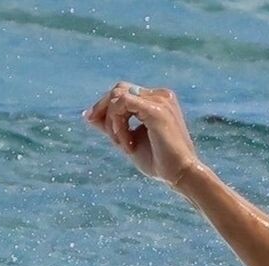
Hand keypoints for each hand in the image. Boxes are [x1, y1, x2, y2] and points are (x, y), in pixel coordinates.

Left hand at [83, 82, 200, 186]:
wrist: (181, 175)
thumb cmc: (159, 162)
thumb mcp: (128, 140)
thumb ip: (111, 126)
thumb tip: (88, 115)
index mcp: (157, 100)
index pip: (123, 92)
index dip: (104, 105)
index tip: (90, 119)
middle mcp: (160, 95)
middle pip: (118, 89)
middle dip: (103, 110)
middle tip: (108, 136)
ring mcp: (160, 100)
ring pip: (118, 96)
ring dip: (112, 122)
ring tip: (123, 145)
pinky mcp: (156, 109)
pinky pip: (122, 104)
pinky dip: (118, 124)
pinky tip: (126, 144)